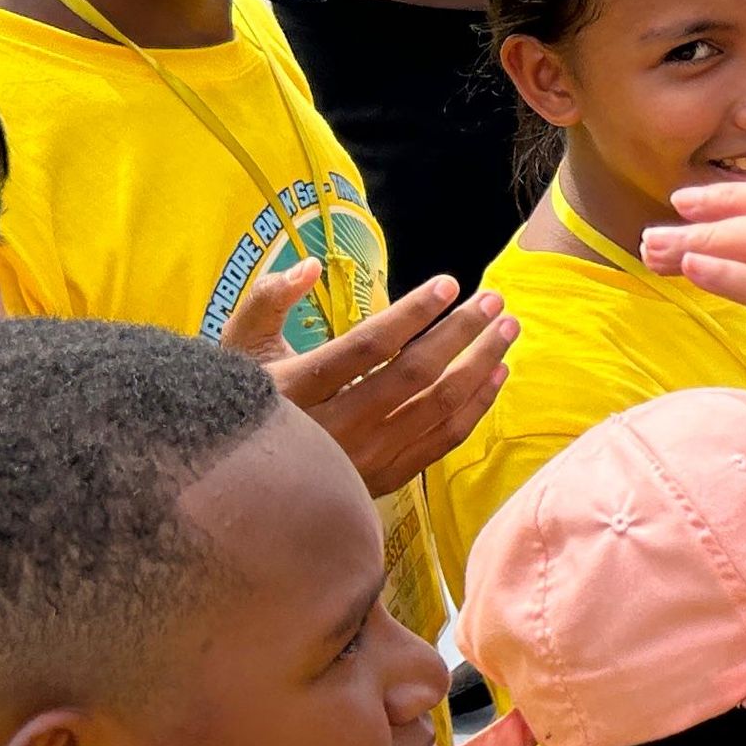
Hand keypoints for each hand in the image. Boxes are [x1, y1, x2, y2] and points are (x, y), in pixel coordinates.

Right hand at [228, 260, 516, 493]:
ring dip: (479, 365)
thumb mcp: (238, 344)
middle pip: (413, 376)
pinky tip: (495, 374)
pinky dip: (475, 407)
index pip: (368, 346)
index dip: (412, 313)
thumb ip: (269, 298)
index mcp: (295, 391)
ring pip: (436, 409)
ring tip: (507, 328)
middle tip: (495, 300)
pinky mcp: (383, 479)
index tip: (449, 284)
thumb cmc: (242, 397)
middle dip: (460, 334)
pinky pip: (442, 442)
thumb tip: (311, 265)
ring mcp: (362, 460)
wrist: (240, 480)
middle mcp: (333, 430)